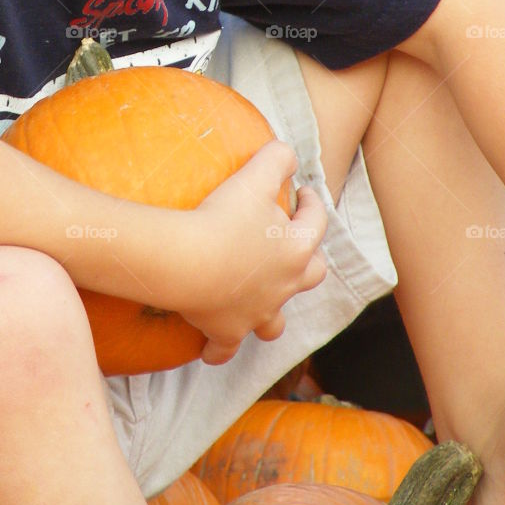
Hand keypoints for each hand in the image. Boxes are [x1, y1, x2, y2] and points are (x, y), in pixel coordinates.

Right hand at [177, 141, 327, 364]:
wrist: (188, 263)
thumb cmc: (223, 218)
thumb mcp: (254, 176)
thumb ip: (277, 158)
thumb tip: (287, 154)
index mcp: (297, 249)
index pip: (316, 222)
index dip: (311, 204)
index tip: (302, 193)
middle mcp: (285, 286)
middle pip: (310, 276)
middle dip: (306, 261)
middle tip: (291, 246)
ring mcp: (257, 313)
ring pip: (276, 321)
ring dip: (273, 311)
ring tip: (263, 302)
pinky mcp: (227, 331)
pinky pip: (226, 348)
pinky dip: (220, 350)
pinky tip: (213, 350)